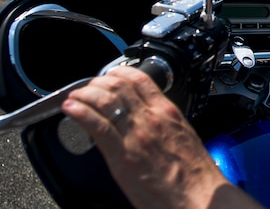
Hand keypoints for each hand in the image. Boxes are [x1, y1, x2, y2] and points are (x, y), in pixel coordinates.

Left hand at [61, 65, 261, 208]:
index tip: (110, 75)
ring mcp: (135, 135)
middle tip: (88, 87)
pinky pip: (97, 127)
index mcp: (168, 113)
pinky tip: (71, 109)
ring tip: (75, 97)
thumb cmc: (195, 176)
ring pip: (104, 102)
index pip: (140, 80)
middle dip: (98, 83)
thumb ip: (165, 125)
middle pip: (118, 86)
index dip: (119, 73)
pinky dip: (80, 113)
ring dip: (85, 95)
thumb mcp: (184, 138)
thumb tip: (151, 123)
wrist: (198, 198)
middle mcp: (151, 119)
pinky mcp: (122, 156)